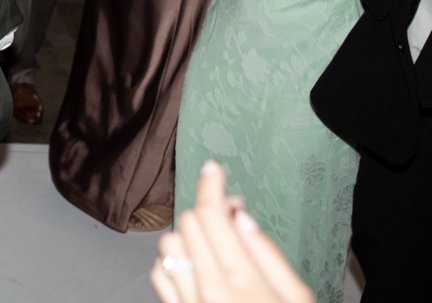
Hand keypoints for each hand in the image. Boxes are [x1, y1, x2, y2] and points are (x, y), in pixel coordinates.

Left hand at [150, 160, 314, 302]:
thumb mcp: (297, 298)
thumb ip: (269, 255)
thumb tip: (241, 216)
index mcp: (242, 281)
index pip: (212, 215)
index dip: (211, 185)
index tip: (212, 168)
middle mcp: (208, 290)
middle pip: (189, 223)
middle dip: (208, 212)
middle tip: (231, 219)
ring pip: (169, 244)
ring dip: (189, 237)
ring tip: (215, 248)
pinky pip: (159, 274)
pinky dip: (171, 262)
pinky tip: (194, 268)